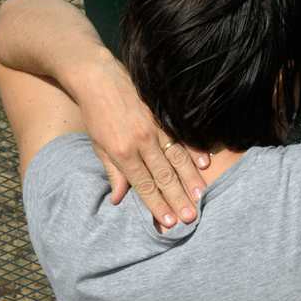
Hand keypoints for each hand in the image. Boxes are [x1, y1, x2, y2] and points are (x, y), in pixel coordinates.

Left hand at [79, 54, 208, 226]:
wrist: (97, 77)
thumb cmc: (95, 114)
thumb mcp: (98, 145)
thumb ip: (113, 172)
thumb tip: (119, 198)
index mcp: (122, 152)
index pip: (143, 185)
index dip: (157, 205)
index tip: (169, 222)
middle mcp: (141, 141)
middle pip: (164, 176)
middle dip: (178, 198)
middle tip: (192, 217)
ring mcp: (155, 127)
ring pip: (177, 158)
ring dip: (190, 179)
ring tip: (202, 196)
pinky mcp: (163, 115)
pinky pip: (182, 135)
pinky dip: (195, 150)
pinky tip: (205, 164)